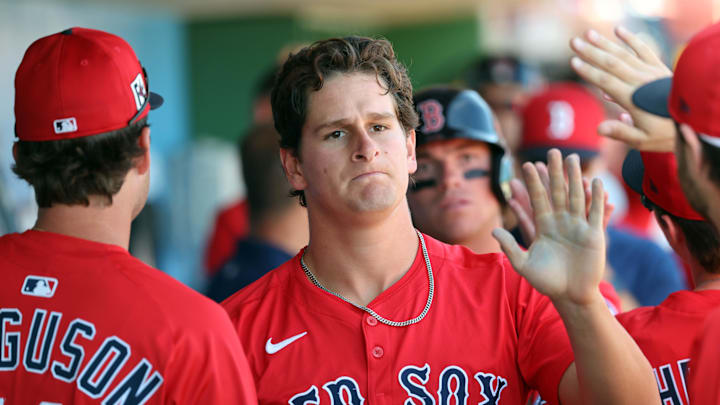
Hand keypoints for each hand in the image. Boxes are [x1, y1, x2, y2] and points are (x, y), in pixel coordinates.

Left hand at [493, 149, 605, 304]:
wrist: (571, 295)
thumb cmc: (547, 282)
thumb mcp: (524, 265)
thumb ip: (511, 247)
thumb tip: (494, 229)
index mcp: (544, 226)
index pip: (537, 199)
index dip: (533, 182)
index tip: (528, 164)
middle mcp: (561, 222)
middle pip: (557, 192)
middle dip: (555, 172)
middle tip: (552, 151)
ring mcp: (578, 227)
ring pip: (577, 197)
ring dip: (575, 178)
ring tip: (574, 158)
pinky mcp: (594, 235)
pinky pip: (595, 213)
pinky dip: (596, 198)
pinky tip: (596, 182)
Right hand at [569, 26, 674, 151]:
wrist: (692, 123)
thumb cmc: (664, 134)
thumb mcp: (641, 140)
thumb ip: (620, 132)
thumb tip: (598, 129)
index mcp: (633, 99)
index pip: (606, 82)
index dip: (589, 71)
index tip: (573, 61)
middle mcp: (641, 82)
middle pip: (612, 64)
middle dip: (591, 52)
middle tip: (574, 42)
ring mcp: (651, 73)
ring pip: (624, 54)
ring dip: (605, 43)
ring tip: (588, 34)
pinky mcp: (659, 68)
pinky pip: (644, 50)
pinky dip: (631, 39)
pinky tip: (618, 30)